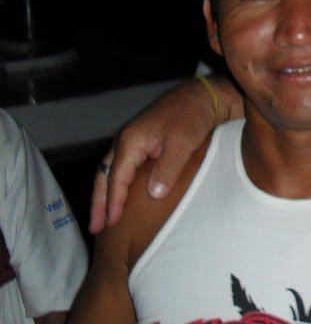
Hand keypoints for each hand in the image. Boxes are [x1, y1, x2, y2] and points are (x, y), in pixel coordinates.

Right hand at [89, 77, 234, 232]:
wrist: (202, 96)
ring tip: (102, 218)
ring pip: (111, 172)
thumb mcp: (183, 142)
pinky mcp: (143, 144)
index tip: (110, 223)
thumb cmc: (192, 116)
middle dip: (99, 202)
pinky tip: (121, 197)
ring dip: (105, 195)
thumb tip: (153, 194)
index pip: (116, 177)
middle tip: (95, 228)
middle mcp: (125, 141)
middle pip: (104, 176)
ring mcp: (132, 142)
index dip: (113, 201)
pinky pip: (122, 168)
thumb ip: (168, 168)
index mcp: (131, 141)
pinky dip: (117, 185)